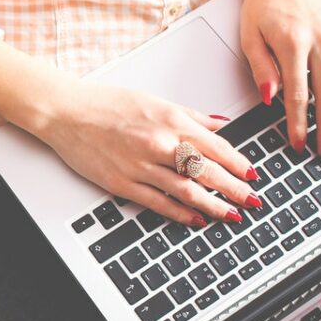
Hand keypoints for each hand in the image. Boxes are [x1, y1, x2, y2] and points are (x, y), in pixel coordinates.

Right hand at [38, 79, 259, 225]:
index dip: (239, 164)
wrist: (67, 113)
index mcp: (170, 121)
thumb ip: (190, 116)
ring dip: (214, 205)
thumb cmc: (107, 104)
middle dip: (235, 189)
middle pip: (208, 172)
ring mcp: (141, 166)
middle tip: (253, 201)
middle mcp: (160, 144)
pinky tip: (196, 219)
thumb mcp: (155, 101)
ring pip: (187, 191)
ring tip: (232, 215)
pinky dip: (181, 213)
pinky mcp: (123, 183)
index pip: (216, 147)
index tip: (253, 175)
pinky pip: (159, 202)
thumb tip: (219, 125)